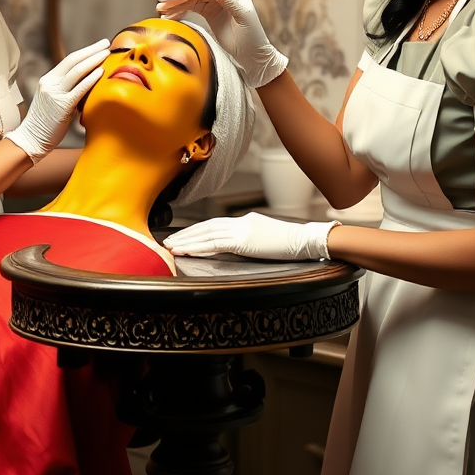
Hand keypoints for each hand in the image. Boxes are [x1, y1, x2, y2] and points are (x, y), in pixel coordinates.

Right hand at [5, 40, 109, 163]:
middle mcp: (50, 83)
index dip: (85, 52)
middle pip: (73, 60)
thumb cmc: (46, 123)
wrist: (32, 139)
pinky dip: (90, 78)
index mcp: (48, 80)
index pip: (69, 60)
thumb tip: (86, 83)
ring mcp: (54, 93)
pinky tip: (101, 72)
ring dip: (93, 60)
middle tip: (106, 43)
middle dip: (91, 50)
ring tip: (106, 53)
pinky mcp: (61, 105)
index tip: (98, 46)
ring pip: (76, 71)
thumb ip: (66, 90)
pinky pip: (79, 88)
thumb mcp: (54, 100)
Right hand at [156, 0, 286, 88]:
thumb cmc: (253, 40)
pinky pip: (192, 8)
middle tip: (162, 1)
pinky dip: (180, 11)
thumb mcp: (243, 19)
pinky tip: (169, 15)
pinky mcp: (211, 13)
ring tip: (160, 9)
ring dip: (176, 3)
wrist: (254, 58)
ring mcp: (217, 3)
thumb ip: (230, 2)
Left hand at [163, 212, 337, 260]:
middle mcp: (240, 222)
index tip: (183, 237)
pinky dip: (198, 247)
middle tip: (169, 241)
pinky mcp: (244, 241)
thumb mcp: (266, 239)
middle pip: (206, 227)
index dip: (197, 230)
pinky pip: (215, 244)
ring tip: (171, 248)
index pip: (215, 224)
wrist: (306, 240)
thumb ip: (249, 240)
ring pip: (206, 234)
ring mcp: (241, 230)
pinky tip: (186, 252)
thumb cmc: (291, 243)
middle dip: (186, 234)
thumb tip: (238, 246)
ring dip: (186, 241)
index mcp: (245, 221)